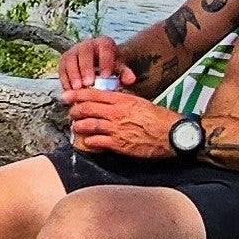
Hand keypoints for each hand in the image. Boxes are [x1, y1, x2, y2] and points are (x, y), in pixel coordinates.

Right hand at [59, 35, 133, 94]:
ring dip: (73, 74)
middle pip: (84, 52)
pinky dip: (65, 79)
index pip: (104, 48)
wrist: (98, 64)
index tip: (106, 76)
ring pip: (70, 59)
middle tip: (89, 84)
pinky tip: (69, 90)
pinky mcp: (64, 59)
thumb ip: (125, 73)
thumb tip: (130, 80)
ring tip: (77, 89)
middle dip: (86, 68)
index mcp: (104, 43)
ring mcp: (74, 50)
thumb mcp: (120, 69)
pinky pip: (62, 67)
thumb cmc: (111, 67)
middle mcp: (87, 43)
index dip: (105, 61)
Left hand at [65, 88, 179, 157]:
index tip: (66, 95)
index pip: (93, 94)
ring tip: (76, 127)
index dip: (76, 94)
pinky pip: (96, 142)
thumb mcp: (140, 102)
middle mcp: (116, 112)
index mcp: (122, 100)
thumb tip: (110, 100)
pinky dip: (88, 141)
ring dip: (78, 126)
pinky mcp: (118, 144)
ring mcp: (116, 129)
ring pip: (87, 125)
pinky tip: (87, 142)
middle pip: (86, 109)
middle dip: (74, 111)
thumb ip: (123, 101)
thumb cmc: (159, 118)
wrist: (172, 134)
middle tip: (71, 113)